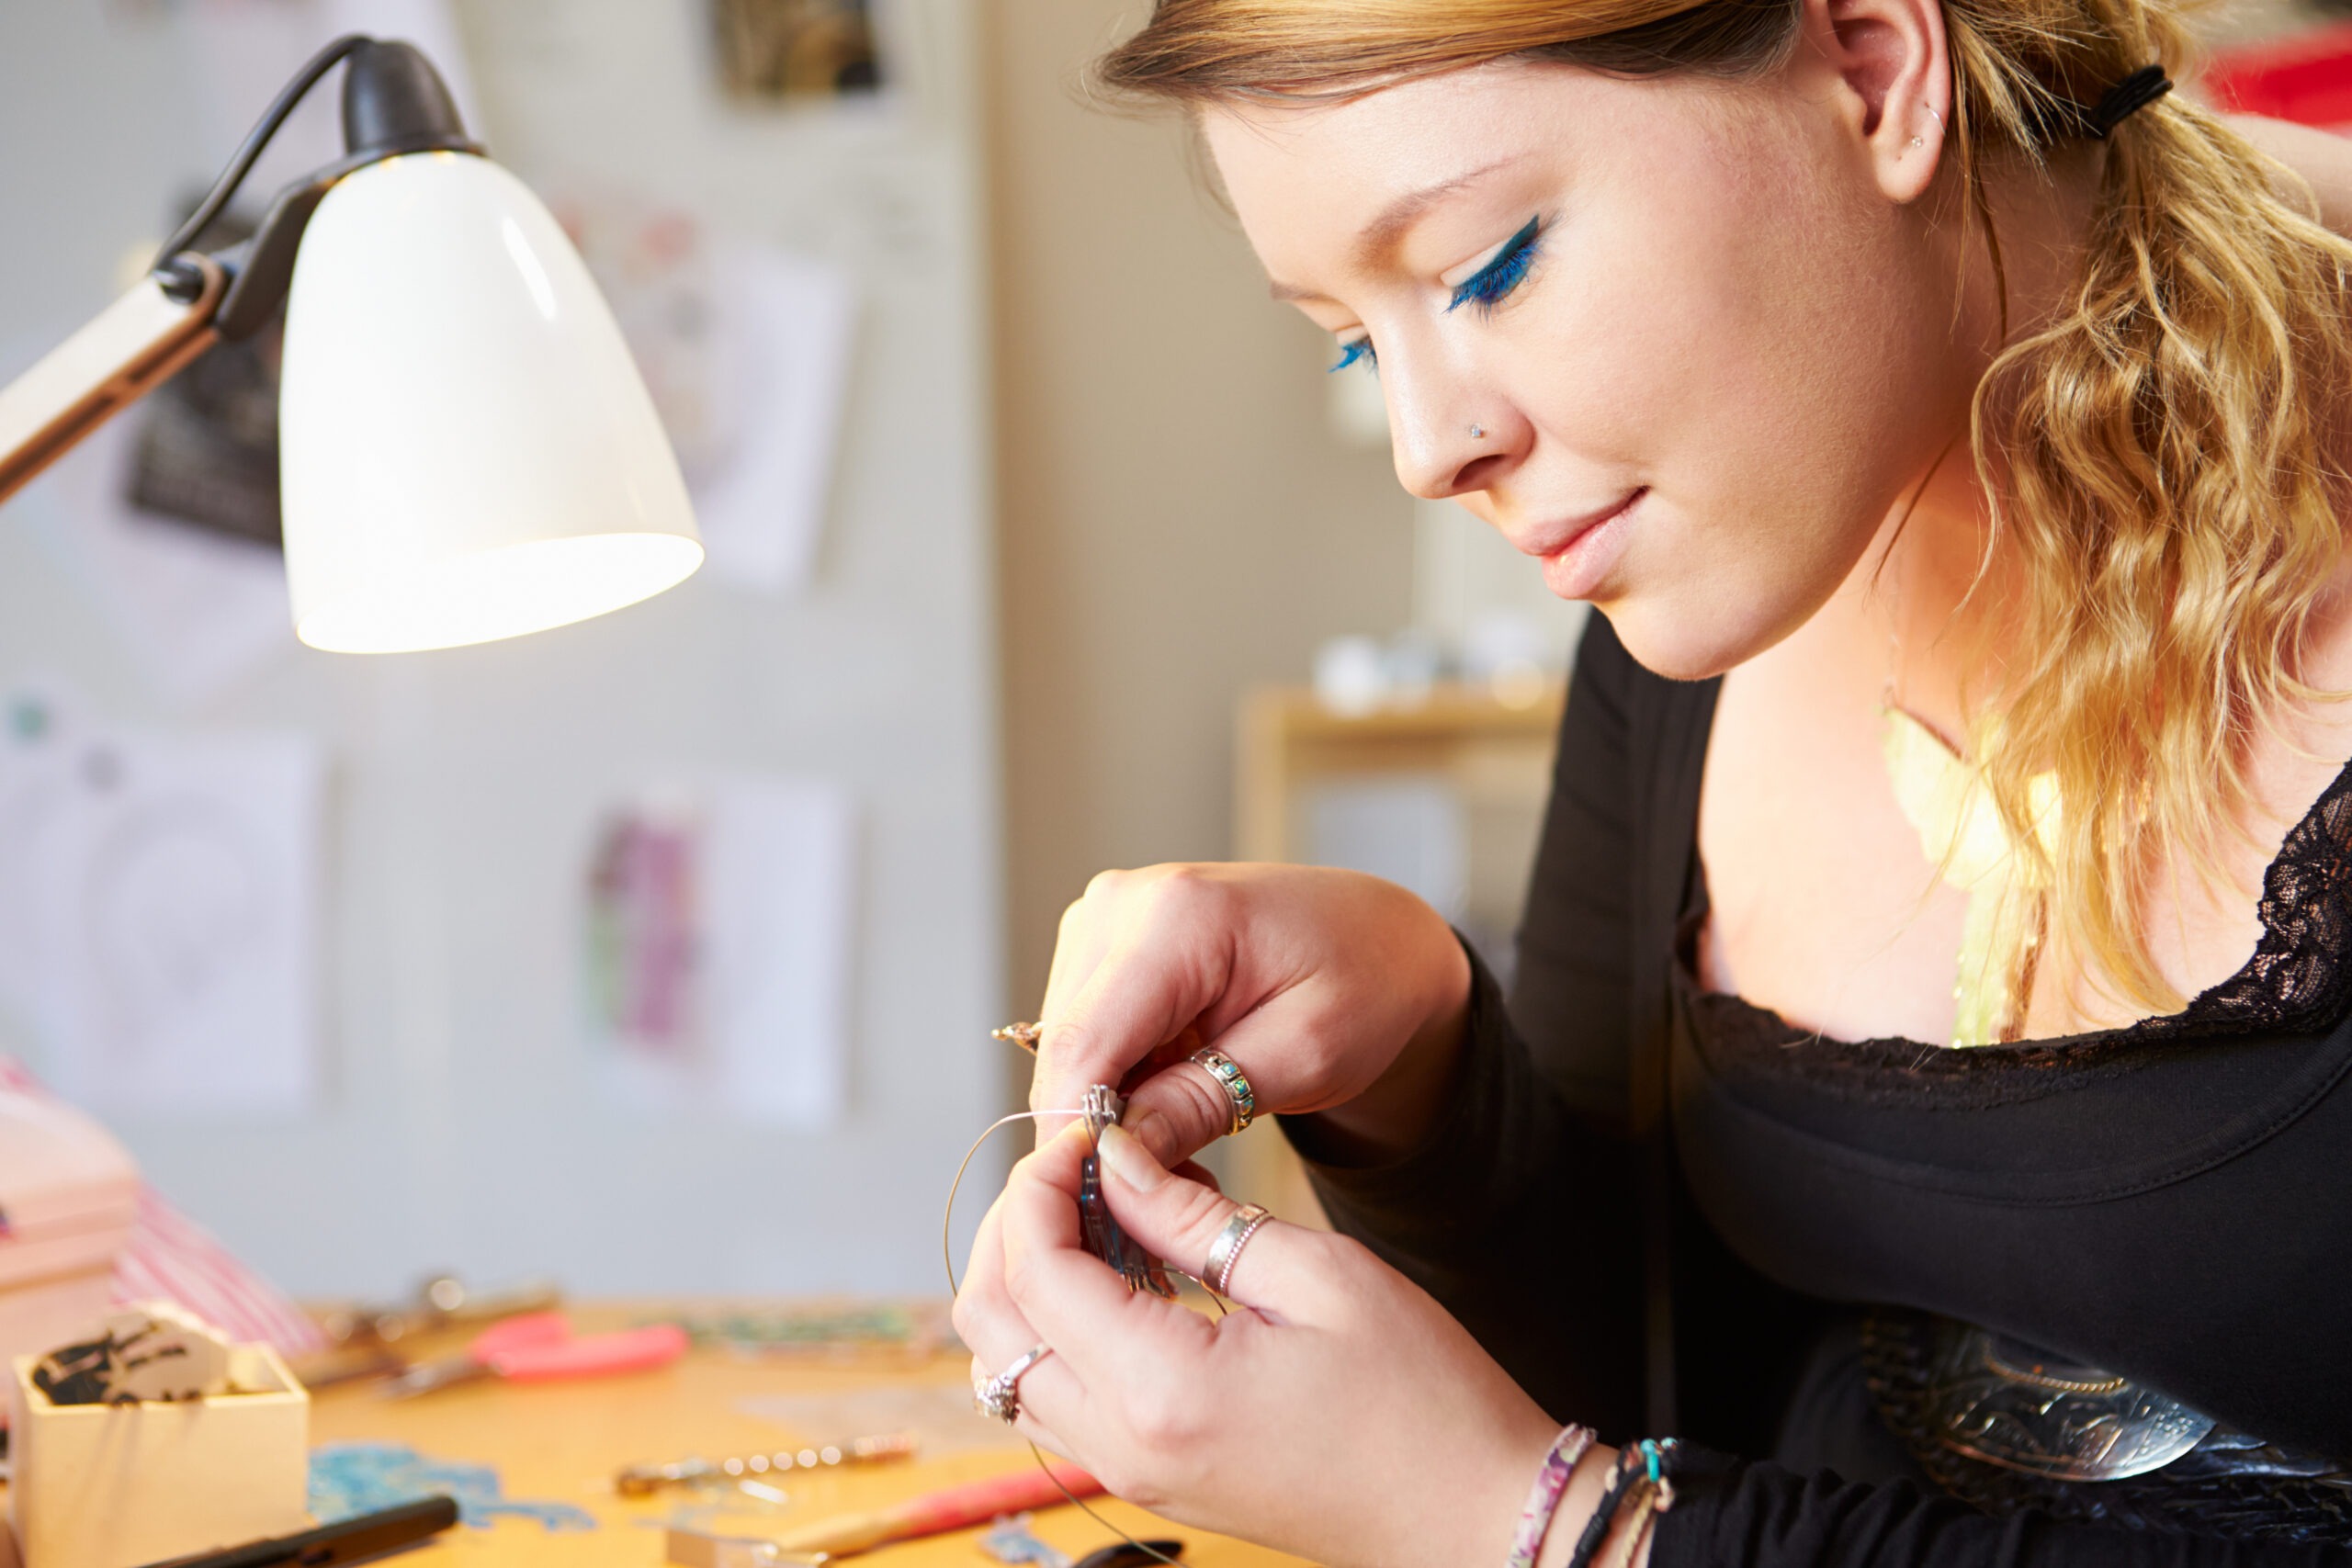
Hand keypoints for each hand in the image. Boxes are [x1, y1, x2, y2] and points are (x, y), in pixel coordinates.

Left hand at [953, 1121, 1598, 1567]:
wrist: (1474, 1512)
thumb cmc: (1421, 1397)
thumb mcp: (1315, 1274)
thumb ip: (1193, 1213)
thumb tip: (1113, 1158)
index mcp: (1160, 1391)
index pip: (1036, 1269)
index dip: (1042, 1183)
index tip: (1090, 1129)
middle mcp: (1122, 1445)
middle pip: (993, 1323)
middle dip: (1016, 1225)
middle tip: (1083, 1163)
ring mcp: (1129, 1471)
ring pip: (1011, 1363)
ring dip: (1032, 1276)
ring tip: (1104, 1209)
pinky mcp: (1149, 1475)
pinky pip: (1057, 1395)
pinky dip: (1061, 1325)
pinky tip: (1127, 1271)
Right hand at [1029, 863, 1471, 1165]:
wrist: (1379, 940)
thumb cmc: (1363, 985)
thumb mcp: (1306, 1056)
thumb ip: (1204, 1100)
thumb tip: (1115, 1154)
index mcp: (1177, 916)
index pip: (1084, 1043)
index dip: (1079, 1134)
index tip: (1096, 1209)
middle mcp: (1123, 902)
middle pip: (1066, 1048)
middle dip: (1094, 1132)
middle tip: (1150, 1202)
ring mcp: (1105, 917)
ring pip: (1066, 1048)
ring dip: (1104, 1110)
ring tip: (1174, 1150)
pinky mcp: (1102, 943)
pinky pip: (1082, 1034)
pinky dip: (1114, 1084)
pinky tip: (1166, 1109)